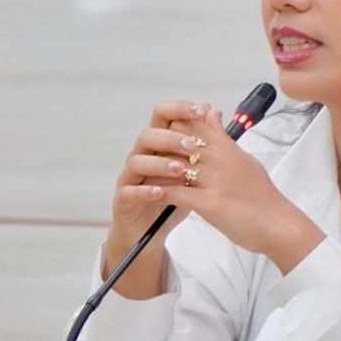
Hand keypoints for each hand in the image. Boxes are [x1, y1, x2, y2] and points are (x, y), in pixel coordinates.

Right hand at [105, 100, 213, 292]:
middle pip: (149, 135)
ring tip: (180, 170)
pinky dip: (145, 191)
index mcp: (158, 145)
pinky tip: (161, 192)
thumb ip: (202, 145)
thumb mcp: (192, 171)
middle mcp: (142, 156)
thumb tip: (216, 113)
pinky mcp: (123, 199)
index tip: (202, 109)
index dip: (181, 109)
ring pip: (137, 161)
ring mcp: (130, 177)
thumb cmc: (173, 197)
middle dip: (171, 138)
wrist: (149, 231)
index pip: (163, 116)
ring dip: (160, 163)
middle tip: (193, 146)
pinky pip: (129, 191)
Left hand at [153, 108, 325, 273]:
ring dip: (155, 169)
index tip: (164, 136)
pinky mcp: (210, 203)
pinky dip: (158, 192)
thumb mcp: (243, 159)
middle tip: (148, 155)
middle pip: (180, 138)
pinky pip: (176, 193)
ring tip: (141, 174)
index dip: (174, 127)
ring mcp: (214, 180)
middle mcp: (220, 159)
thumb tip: (212, 113)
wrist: (278, 224)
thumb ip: (223, 137)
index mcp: (228, 148)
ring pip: (174, 164)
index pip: (194, 122)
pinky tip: (147, 195)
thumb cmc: (262, 196)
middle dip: (160, 145)